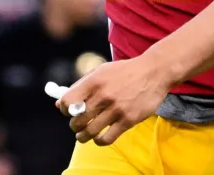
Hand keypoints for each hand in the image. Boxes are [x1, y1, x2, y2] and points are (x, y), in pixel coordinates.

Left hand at [58, 56, 172, 145]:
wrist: (154, 71)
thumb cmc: (125, 72)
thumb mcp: (101, 72)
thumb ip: (81, 86)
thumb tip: (59, 104)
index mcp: (94, 81)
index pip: (68, 102)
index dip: (65, 110)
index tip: (69, 112)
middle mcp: (104, 95)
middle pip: (77, 120)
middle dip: (75, 125)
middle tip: (79, 125)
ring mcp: (116, 108)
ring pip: (90, 132)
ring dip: (83, 136)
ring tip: (84, 135)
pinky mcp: (128, 119)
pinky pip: (106, 138)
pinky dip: (99, 141)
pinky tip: (99, 137)